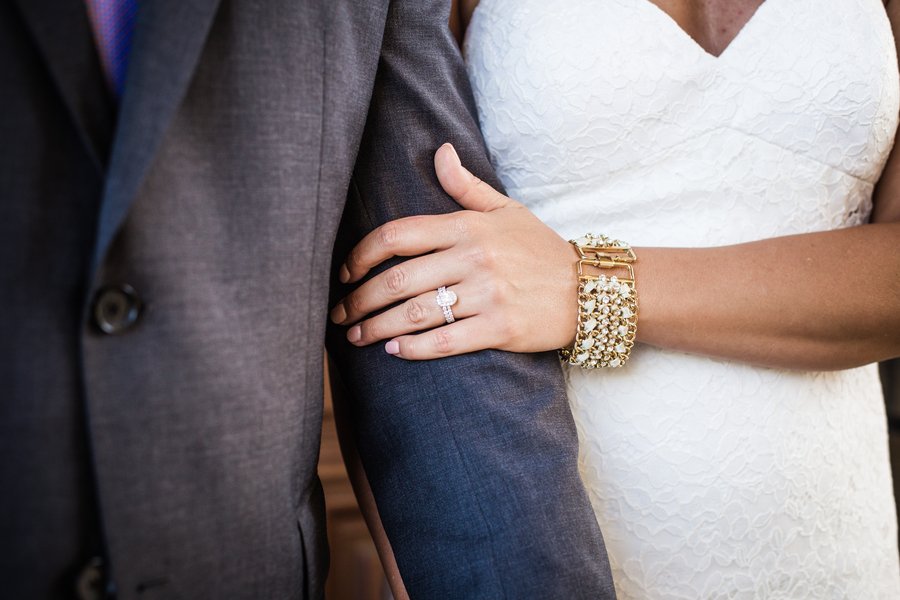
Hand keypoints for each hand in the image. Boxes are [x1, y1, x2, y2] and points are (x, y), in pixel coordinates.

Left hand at [330, 143, 579, 359]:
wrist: (589, 288)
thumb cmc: (540, 249)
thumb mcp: (506, 209)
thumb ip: (465, 185)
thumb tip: (439, 150)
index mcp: (467, 227)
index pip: (398, 235)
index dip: (360, 256)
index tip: (344, 274)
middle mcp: (473, 257)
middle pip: (398, 279)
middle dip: (360, 301)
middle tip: (340, 315)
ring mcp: (488, 294)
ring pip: (416, 313)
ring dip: (377, 329)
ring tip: (357, 338)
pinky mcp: (501, 328)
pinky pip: (446, 341)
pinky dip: (414, 348)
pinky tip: (394, 351)